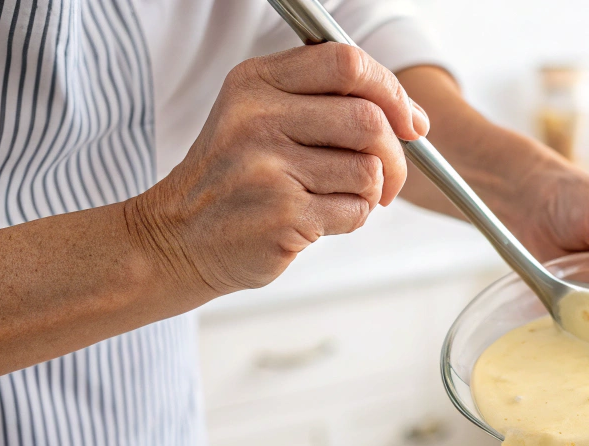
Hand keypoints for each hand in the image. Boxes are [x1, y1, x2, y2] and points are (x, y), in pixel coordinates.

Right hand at [126, 43, 428, 298]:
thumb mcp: (256, 119)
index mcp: (256, 83)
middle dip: (395, 156)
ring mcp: (270, 169)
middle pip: (368, 121)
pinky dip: (353, 218)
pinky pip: (354, 212)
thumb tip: (403, 114)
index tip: (410, 122)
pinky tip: (323, 220)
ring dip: (371, 194)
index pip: (346, 64)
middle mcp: (260, 119)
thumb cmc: (232, 181)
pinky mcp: (285, 216)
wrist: (178, 237)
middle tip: (389, 180)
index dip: (392, 91)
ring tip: (341, 200)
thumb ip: (318, 103)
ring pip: (367, 171)